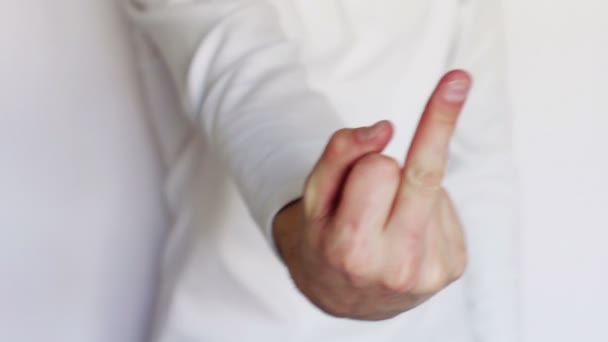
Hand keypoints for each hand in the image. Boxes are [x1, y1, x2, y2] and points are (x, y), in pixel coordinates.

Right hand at [273, 70, 470, 319]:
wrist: (343, 295)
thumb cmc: (325, 236)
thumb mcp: (314, 196)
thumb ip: (339, 154)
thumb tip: (384, 130)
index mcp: (351, 249)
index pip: (379, 168)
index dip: (370, 152)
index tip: (456, 80)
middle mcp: (395, 266)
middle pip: (421, 174)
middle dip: (405, 155)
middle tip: (438, 103)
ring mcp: (430, 271)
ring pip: (434, 188)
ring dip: (408, 189)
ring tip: (385, 216)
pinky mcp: (453, 268)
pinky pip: (447, 209)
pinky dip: (425, 208)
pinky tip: (405, 228)